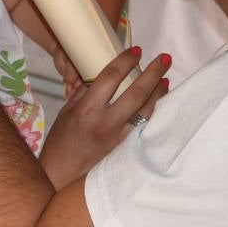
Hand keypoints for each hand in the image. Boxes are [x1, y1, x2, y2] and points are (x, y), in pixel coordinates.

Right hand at [39, 48, 169, 189]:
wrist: (61, 176)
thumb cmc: (61, 142)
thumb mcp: (67, 112)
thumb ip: (85, 93)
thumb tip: (103, 75)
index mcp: (87, 109)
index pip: (110, 77)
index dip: (125, 61)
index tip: (137, 50)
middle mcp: (105, 123)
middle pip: (136, 92)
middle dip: (153, 73)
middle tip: (165, 59)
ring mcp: (118, 139)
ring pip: (146, 112)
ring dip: (159, 93)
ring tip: (166, 79)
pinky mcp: (125, 151)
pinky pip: (144, 128)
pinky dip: (153, 113)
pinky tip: (158, 104)